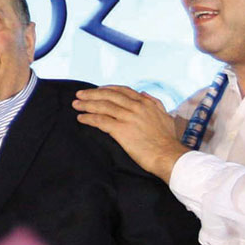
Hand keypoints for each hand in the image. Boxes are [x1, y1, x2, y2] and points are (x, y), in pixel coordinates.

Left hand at [72, 86, 188, 181]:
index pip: (122, 91)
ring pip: (102, 106)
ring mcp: (128, 117)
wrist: (168, 155)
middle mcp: (136, 107)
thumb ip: (155, 103)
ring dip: (86, 104)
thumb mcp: (166, 116)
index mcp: (145, 103)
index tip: (97, 90)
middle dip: (92, 94)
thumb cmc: (168, 140)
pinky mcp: (121, 130)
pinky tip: (81, 118)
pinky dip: (88, 118)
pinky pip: (100, 120)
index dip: (107, 89)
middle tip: (79, 95)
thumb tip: (144, 94)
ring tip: (76, 105)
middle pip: (109, 95)